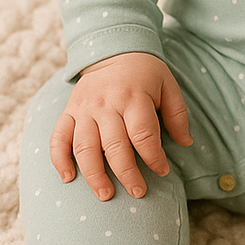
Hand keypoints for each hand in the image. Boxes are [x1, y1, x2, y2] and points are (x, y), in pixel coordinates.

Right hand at [49, 52, 192, 200]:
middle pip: (115, 146)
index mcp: (135, 96)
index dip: (153, 157)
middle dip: (127, 173)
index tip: (162, 171)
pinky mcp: (69, 111)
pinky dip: (59, 160)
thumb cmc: (145, 73)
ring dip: (94, 175)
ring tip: (106, 194)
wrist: (113, 49)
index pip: (143, 134)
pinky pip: (58, 138)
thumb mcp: (168, 85)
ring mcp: (85, 108)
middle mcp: (107, 104)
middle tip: (137, 192)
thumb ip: (177, 114)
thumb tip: (187, 143)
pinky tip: (68, 178)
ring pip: (85, 147)